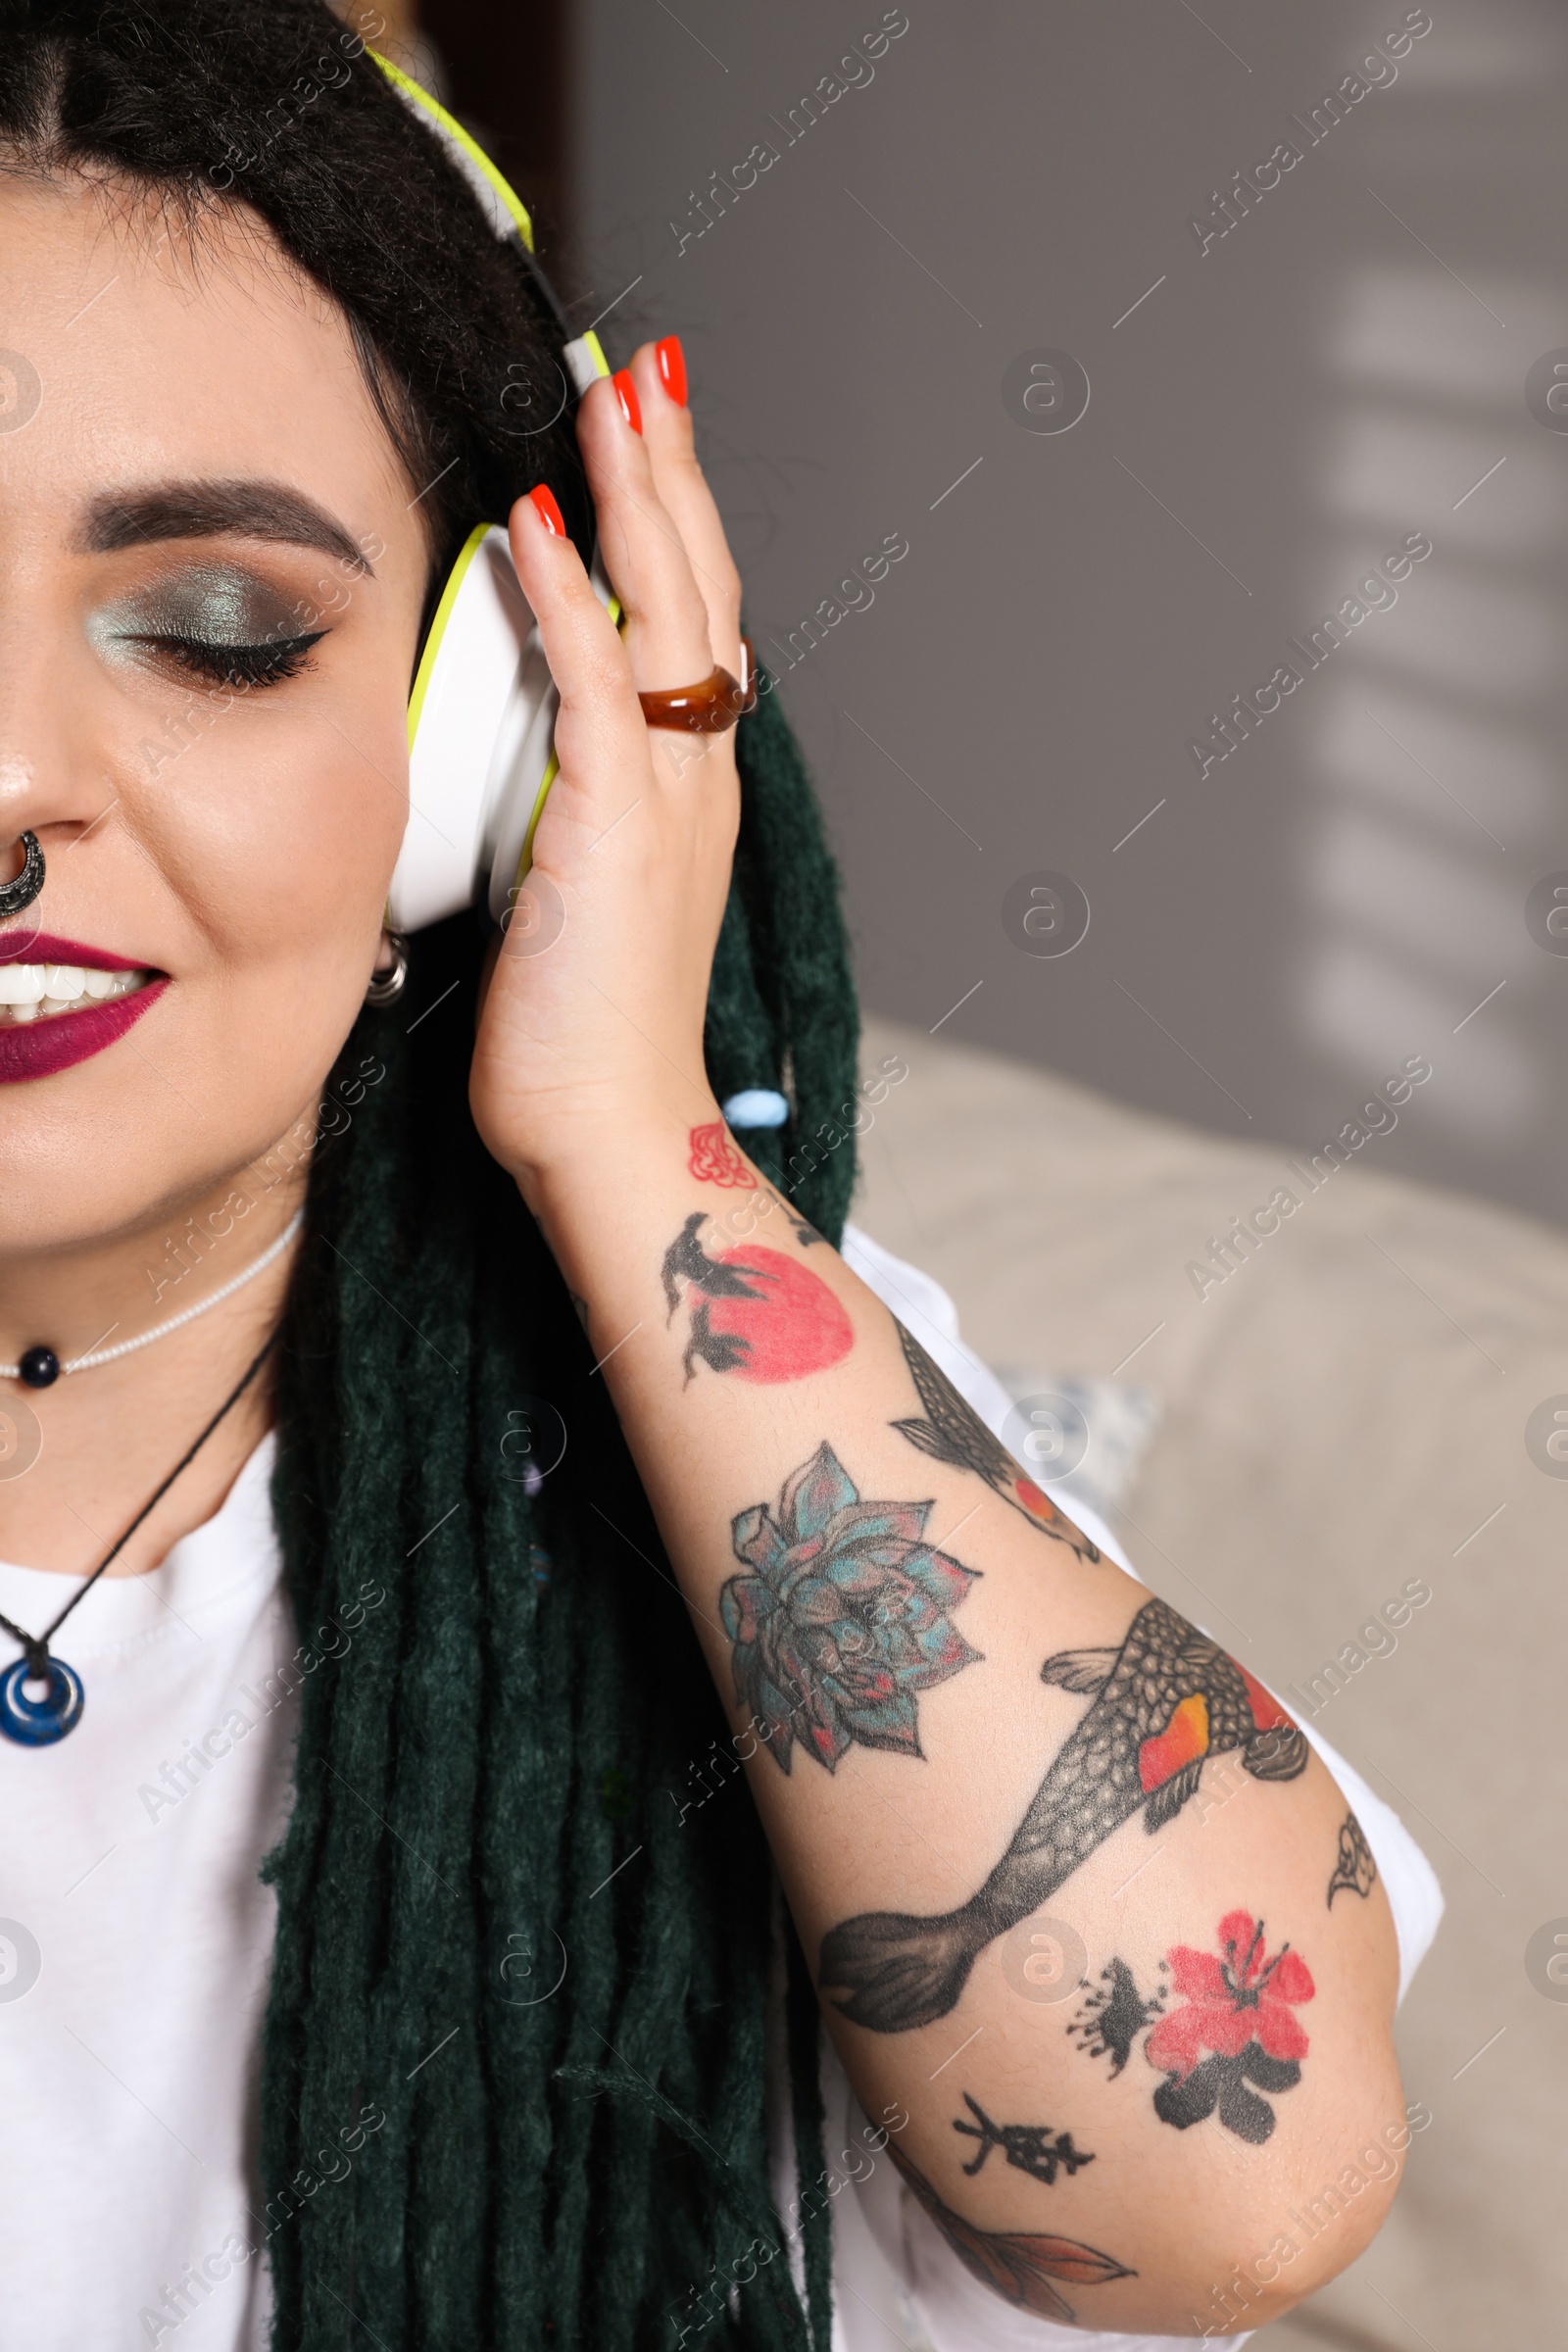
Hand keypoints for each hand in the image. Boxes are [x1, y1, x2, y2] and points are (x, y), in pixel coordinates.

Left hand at [469, 340, 744, 1202]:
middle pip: (698, 590)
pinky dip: (576, 597)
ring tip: (615, 394)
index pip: (692, 626)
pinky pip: (597, 687)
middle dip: (672, 470)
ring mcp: (667, 799)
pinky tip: (550, 519)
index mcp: (691, 791)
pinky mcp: (614, 830)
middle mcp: (697, 778)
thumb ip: (571, 815)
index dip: (675, 525)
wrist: (617, 1134)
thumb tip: (528, 767)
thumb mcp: (583, 900)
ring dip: (639, 494)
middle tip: (651, 369)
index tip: (648, 438)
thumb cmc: (587, 1038)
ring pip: (666, 613)